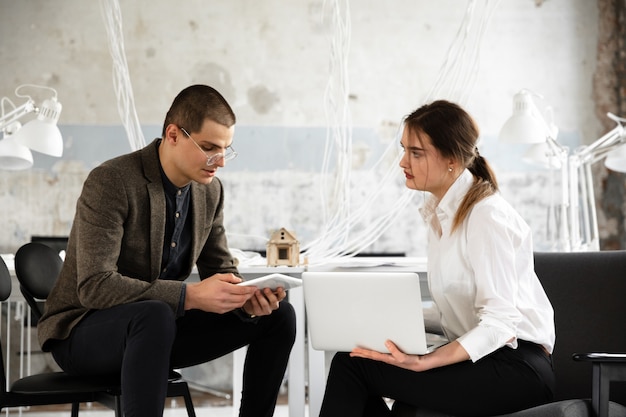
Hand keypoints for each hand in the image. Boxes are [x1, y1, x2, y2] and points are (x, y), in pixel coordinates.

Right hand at [184, 273, 256, 312]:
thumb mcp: (217, 276)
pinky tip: (237, 300)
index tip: (254, 288)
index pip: (242, 290)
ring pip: (239, 304)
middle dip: (249, 295)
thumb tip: (239, 280)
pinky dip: (237, 304)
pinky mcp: (221, 310)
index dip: (250, 289)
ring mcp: (223, 305)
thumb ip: (230, 277)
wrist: (194, 296)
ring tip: (246, 296)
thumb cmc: (204, 286)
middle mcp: (224, 298)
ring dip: (244, 300)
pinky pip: (233, 308)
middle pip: (242, 298)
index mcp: (224, 288)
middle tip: (252, 292)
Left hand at [241, 287, 286, 316]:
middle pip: (274, 301)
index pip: (282, 295)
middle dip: (270, 294)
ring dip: (261, 297)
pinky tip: (251, 296)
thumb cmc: (260, 292)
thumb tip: (265, 281)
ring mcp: (267, 309)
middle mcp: (273, 304)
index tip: (279, 287)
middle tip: (266, 288)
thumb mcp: (264, 288)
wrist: (251, 303)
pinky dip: (254, 300)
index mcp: (277, 297)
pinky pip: (257, 306)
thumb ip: (267, 285)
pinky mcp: (259, 312)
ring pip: (265, 304)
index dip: (281, 292)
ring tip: (257, 291)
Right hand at [350, 339, 466, 371]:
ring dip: (374, 355)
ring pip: (386, 358)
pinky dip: (394, 350)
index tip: (353, 350)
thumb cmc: (422, 352)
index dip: (364, 353)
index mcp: (394, 356)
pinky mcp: (412, 362)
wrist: (437, 360)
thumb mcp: (408, 343)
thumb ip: (398, 340)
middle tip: (353, 351)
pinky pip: (401, 356)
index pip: (376, 354)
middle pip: (377, 357)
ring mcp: (404, 363)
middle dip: (364, 354)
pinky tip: (387, 343)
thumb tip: (388, 332)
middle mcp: (397, 361)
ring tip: (363, 350)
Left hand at [350, 340, 430, 371]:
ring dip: (365, 353)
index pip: (372, 354)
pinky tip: (371, 350)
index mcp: (387, 358)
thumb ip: (394, 350)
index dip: (363, 352)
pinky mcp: (391, 355)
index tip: (355, 350)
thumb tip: (386, 342)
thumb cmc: (411, 362)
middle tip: (351, 352)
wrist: (418, 364)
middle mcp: (386, 358)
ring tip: (357, 351)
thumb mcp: (403, 356)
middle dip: (360, 353)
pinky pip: (379, 353)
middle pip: (370, 355)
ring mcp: (388, 357)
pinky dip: (373, 351)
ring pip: (373, 354)